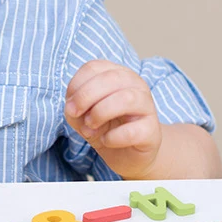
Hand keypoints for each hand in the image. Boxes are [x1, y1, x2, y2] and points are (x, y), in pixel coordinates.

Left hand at [64, 59, 161, 178]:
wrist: (126, 154)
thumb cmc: (103, 127)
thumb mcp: (81, 114)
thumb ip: (74, 107)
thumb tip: (73, 108)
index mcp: (117, 74)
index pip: (94, 67)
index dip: (76, 85)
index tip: (70, 104)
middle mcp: (135, 85)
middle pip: (111, 77)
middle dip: (86, 96)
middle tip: (75, 113)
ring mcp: (147, 107)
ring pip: (127, 98)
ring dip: (100, 112)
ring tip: (91, 126)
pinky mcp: (152, 131)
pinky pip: (132, 131)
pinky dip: (113, 137)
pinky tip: (106, 140)